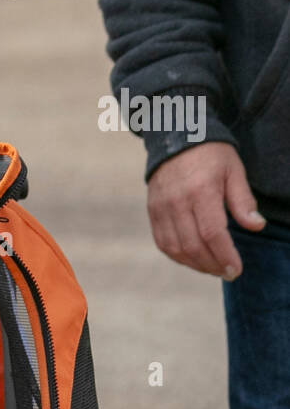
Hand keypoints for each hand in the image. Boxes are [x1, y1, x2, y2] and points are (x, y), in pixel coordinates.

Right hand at [146, 142, 265, 279]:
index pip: (212, 233)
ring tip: (213, 268)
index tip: (235, 269)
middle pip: (194, 246)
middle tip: (227, 272)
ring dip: (196, 265)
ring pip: (176, 250)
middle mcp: (177, 202)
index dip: (224, 255)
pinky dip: (179, 257)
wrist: (176, 136)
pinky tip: (194, 259)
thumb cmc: (211, 154)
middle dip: (212, 265)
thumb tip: (256, 226)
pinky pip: (164, 244)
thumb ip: (243, 200)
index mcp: (201, 190)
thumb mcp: (233, 170)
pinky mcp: (153, 213)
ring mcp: (161, 209)